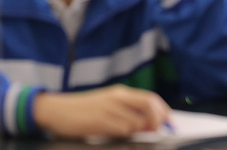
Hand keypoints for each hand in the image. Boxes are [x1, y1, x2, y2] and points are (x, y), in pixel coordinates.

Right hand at [33, 84, 169, 138]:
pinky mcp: (99, 121)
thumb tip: (149, 123)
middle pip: (148, 106)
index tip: (168, 121)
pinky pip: (122, 130)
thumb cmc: (84, 111)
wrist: (57, 110)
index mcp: (120, 93)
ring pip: (136, 121)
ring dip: (138, 130)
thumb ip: (127, 112)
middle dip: (157, 120)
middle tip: (158, 130)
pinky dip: (125, 134)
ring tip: (129, 132)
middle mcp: (117, 98)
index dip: (162, 110)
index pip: (150, 98)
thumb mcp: (108, 105)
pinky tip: (116, 134)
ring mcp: (109, 109)